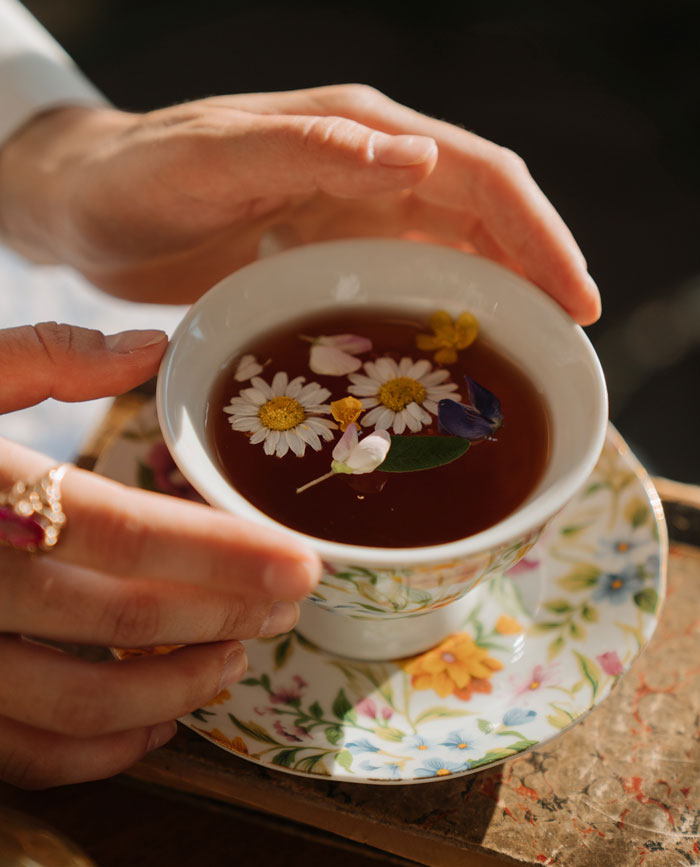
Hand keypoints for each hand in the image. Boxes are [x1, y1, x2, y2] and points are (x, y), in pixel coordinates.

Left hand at [0, 85, 599, 323]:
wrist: (91, 204)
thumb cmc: (139, 177)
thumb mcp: (214, 158)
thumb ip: (310, 149)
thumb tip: (419, 158)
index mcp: (356, 131)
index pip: (477, 174)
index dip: (535, 234)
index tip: (574, 298)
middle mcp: (369, 165)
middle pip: (482, 214)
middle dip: (537, 268)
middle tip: (572, 339)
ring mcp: (354, 208)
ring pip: (454, 246)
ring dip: (500, 291)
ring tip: (533, 350)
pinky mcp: (333, 246)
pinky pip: (408, 273)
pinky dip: (445, 305)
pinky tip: (458, 343)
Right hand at [0, 323, 318, 787]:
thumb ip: (44, 355)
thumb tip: (152, 346)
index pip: (126, 531)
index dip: (224, 552)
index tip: (299, 562)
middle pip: (121, 619)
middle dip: (222, 618)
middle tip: (288, 607)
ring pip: (76, 704)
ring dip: (174, 691)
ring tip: (235, 663)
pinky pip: (18, 754)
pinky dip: (97, 752)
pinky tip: (152, 725)